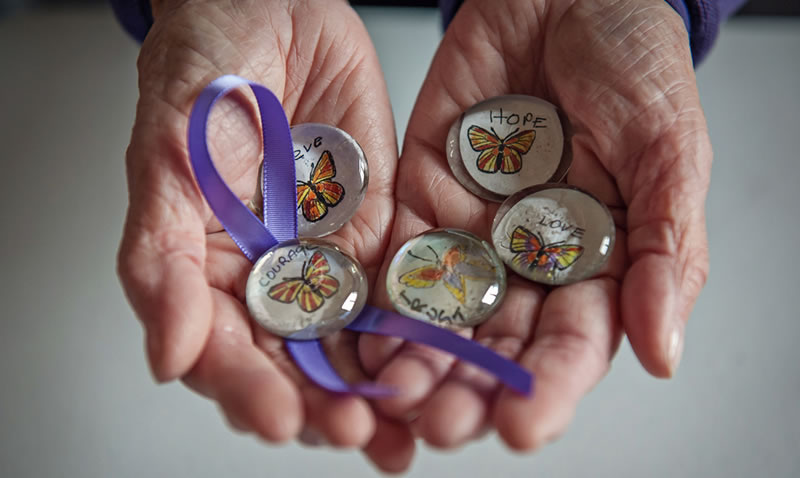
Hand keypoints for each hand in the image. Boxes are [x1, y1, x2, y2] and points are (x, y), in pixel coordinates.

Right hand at [116, 0, 412, 470]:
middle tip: (357, 433)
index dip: (249, 389)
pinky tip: (436, 369)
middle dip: (324, 407)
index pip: (224, 351)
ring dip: (377, 393)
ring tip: (404, 431)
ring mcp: (326, 261)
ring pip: (351, 346)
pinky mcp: (379, 237)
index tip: (280, 417)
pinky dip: (417, 337)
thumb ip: (161, 255)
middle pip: (294, 365)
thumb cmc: (209, 69)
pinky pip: (400, 296)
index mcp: (207, 270)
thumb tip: (168, 356)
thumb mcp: (170, 153)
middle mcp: (269, 278)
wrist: (277, 9)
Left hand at [360, 0, 710, 451]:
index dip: (550, 388)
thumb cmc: (631, 62)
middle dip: (469, 389)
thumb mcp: (668, 150)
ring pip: (442, 315)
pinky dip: (379, 299)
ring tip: (393, 396)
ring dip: (417, 360)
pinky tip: (360, 336)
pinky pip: (398, 259)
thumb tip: (661, 352)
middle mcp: (530, 261)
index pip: (574, 344)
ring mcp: (472, 234)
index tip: (523, 427)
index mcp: (598, 262)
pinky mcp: (420, 200)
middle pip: (498, 344)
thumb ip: (664, 250)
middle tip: (441, 425)